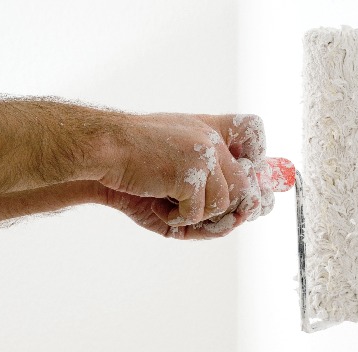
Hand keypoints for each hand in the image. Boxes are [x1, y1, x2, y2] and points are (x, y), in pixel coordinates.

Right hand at [90, 113, 274, 237]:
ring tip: (168, 203)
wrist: (103, 150)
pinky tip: (158, 204)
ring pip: (224, 204)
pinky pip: (199, 213)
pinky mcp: (192, 174)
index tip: (241, 177)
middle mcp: (211, 139)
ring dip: (196, 214)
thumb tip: (242, 214)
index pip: (252, 129)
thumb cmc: (132, 161)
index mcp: (208, 128)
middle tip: (197, 212)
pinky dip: (177, 218)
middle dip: (228, 207)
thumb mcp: (176, 160)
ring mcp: (204, 156)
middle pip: (245, 183)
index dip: (255, 156)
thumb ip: (207, 178)